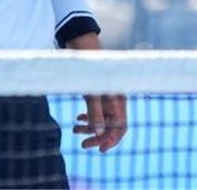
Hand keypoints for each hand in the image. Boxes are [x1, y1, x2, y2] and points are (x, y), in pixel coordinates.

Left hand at [64, 33, 127, 151]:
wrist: (82, 47)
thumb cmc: (89, 69)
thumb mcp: (91, 93)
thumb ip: (95, 114)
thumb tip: (98, 134)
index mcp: (118, 100)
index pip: (121, 127)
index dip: (112, 140)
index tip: (99, 150)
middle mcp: (115, 100)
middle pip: (111, 126)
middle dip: (98, 137)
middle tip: (83, 144)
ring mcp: (106, 96)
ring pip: (102, 119)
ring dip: (90, 128)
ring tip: (74, 130)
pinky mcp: (97, 92)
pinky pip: (96, 111)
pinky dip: (88, 118)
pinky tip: (78, 120)